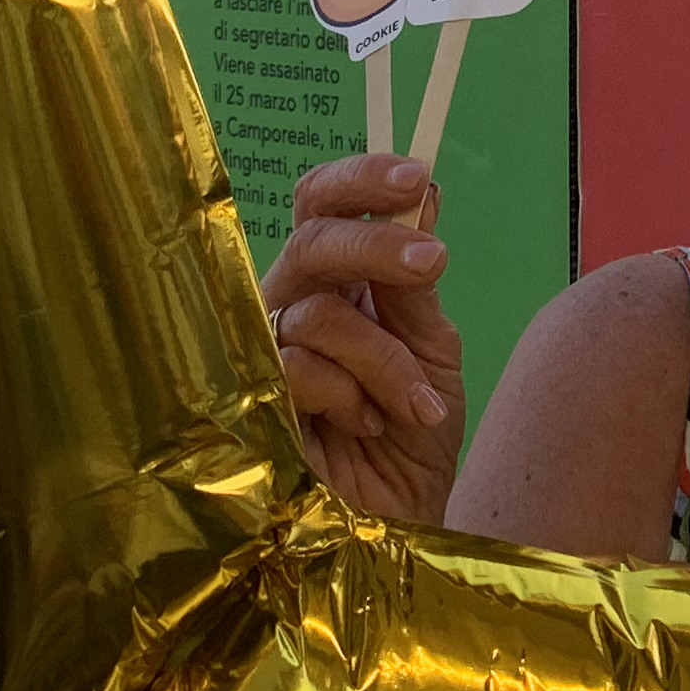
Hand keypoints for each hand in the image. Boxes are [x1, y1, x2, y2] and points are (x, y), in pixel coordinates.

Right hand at [262, 153, 464, 524]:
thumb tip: (422, 193)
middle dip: (376, 242)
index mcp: (339, 280)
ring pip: (317, 309)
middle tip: (434, 261)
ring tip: (415, 404)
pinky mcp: (255, 403)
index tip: (414, 175)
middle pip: (311, 238)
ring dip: (384, 357)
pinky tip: (368, 424)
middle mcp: (296, 305)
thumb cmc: (417, 431)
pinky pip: (297, 366)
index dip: (358, 179)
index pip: (322, 205)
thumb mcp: (434, 346)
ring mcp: (271, 353)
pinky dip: (352, 394)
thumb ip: (416, 280)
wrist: (410, 515)